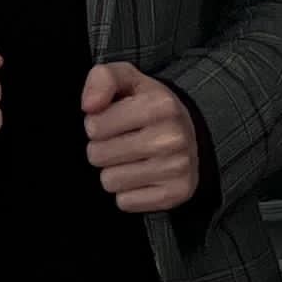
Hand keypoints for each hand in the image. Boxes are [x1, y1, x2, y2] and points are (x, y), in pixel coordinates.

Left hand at [81, 62, 199, 215]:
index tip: (115, 122)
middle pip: (98, 156)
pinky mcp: (175, 193)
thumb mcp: (129, 80)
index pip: (94, 126)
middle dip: (103, 149)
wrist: (191, 133)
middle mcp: (171, 137)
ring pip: (110, 182)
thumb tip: (89, 106)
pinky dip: (128, 192)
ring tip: (133, 158)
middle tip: (123, 141)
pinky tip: (143, 176)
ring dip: (114, 171)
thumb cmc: (150, 106)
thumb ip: (103, 79)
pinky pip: (125, 203)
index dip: (97, 124)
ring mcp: (176, 168)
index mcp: (160, 105)